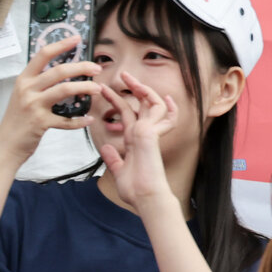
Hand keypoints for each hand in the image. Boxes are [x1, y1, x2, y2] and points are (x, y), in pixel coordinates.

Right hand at [0, 36, 99, 164]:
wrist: (5, 146)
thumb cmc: (17, 120)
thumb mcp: (22, 95)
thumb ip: (38, 83)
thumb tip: (64, 70)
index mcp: (24, 79)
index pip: (43, 55)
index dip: (61, 44)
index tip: (77, 38)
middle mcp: (27, 89)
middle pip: (59, 71)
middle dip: (81, 67)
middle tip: (96, 68)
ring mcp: (33, 105)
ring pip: (65, 89)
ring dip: (85, 87)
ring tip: (98, 89)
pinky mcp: (40, 123)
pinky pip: (66, 120)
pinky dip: (79, 120)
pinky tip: (89, 119)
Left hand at [98, 72, 178, 211]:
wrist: (144, 197)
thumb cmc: (135, 189)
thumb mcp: (119, 170)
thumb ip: (113, 158)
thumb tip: (105, 147)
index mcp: (135, 140)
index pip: (128, 115)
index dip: (118, 101)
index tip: (105, 91)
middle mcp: (143, 133)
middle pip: (141, 104)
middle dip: (133, 88)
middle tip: (123, 75)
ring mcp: (148, 132)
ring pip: (152, 104)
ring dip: (142, 89)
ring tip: (128, 78)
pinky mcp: (150, 134)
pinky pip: (162, 114)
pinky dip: (166, 106)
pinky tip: (165, 98)